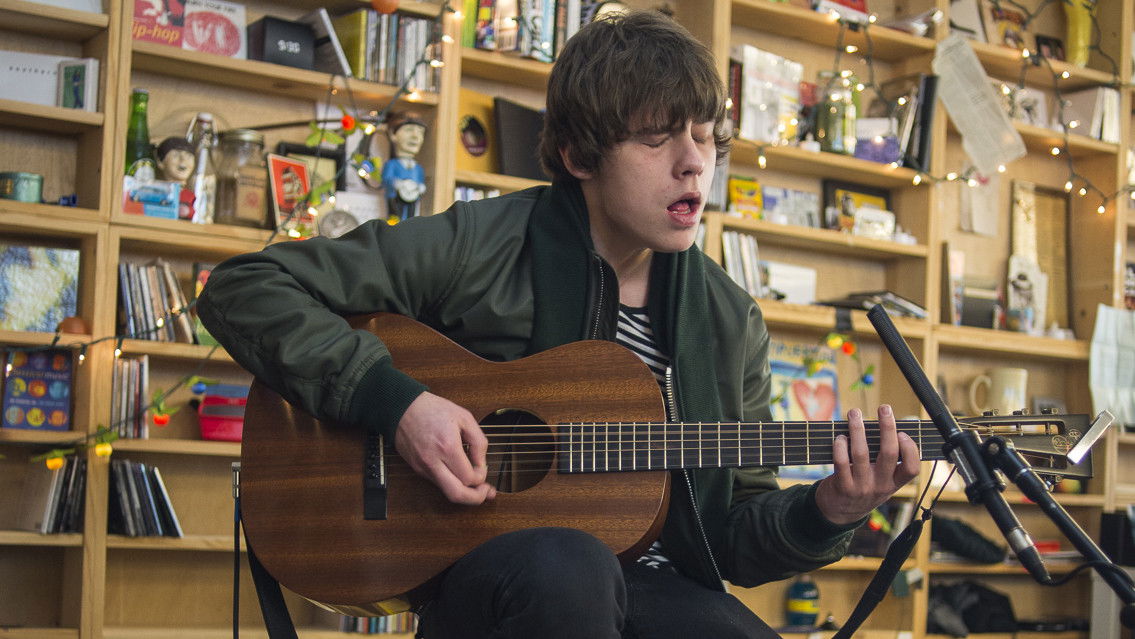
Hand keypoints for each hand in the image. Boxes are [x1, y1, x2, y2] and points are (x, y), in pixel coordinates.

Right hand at [394, 392, 496, 504]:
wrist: (402, 408)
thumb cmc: (433, 410)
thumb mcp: (464, 418)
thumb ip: (478, 442)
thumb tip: (482, 463)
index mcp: (447, 447)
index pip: (469, 478)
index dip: (481, 477)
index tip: (483, 468)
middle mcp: (433, 462)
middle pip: (456, 495)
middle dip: (475, 498)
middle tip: (485, 492)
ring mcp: (423, 468)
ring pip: (446, 492)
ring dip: (464, 493)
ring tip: (476, 487)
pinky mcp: (417, 469)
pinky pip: (438, 482)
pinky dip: (451, 483)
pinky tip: (459, 475)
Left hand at [814, 404, 919, 524]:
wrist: (840, 513)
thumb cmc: (863, 488)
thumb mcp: (881, 482)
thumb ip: (886, 462)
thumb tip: (886, 427)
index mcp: (894, 484)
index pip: (912, 468)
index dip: (910, 449)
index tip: (903, 432)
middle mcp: (881, 486)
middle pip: (889, 453)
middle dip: (887, 427)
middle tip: (884, 408)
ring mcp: (862, 487)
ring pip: (861, 453)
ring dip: (857, 429)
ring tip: (855, 413)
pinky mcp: (843, 487)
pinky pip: (842, 462)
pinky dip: (841, 446)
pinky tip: (840, 436)